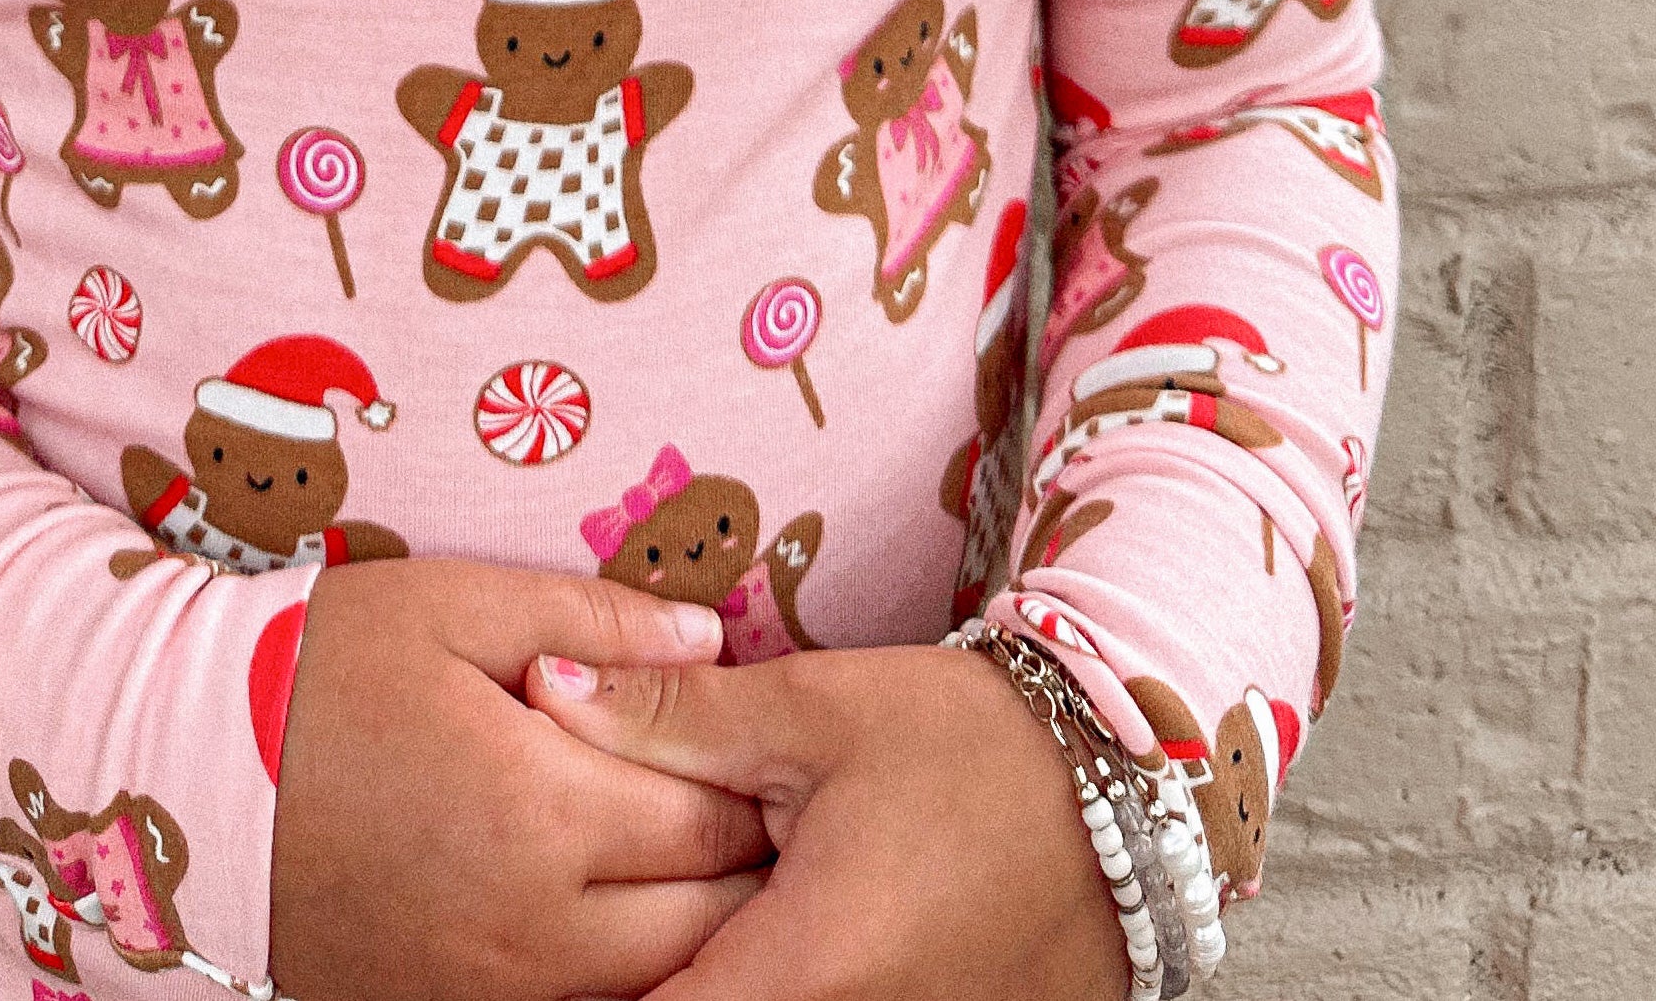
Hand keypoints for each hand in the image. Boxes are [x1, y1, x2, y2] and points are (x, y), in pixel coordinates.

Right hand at [270, 561, 772, 1000]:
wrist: (186, 774)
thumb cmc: (319, 671)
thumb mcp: (453, 606)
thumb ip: (592, 620)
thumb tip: (710, 637)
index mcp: (539, 811)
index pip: (709, 818)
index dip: (755, 783)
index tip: (770, 749)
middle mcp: (532, 929)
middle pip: (703, 923)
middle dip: (747, 869)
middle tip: (762, 808)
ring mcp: (490, 994)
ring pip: (652, 985)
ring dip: (692, 928)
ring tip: (695, 855)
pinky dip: (619, 968)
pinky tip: (617, 908)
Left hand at [522, 639, 1126, 1000]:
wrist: (1123, 793)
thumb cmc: (967, 745)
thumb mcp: (813, 711)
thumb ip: (670, 715)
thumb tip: (542, 685)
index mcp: (801, 975)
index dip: (574, 982)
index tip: (532, 926)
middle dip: (627, 981)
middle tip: (581, 922)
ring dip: (691, 980)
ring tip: (650, 928)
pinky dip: (757, 982)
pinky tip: (735, 936)